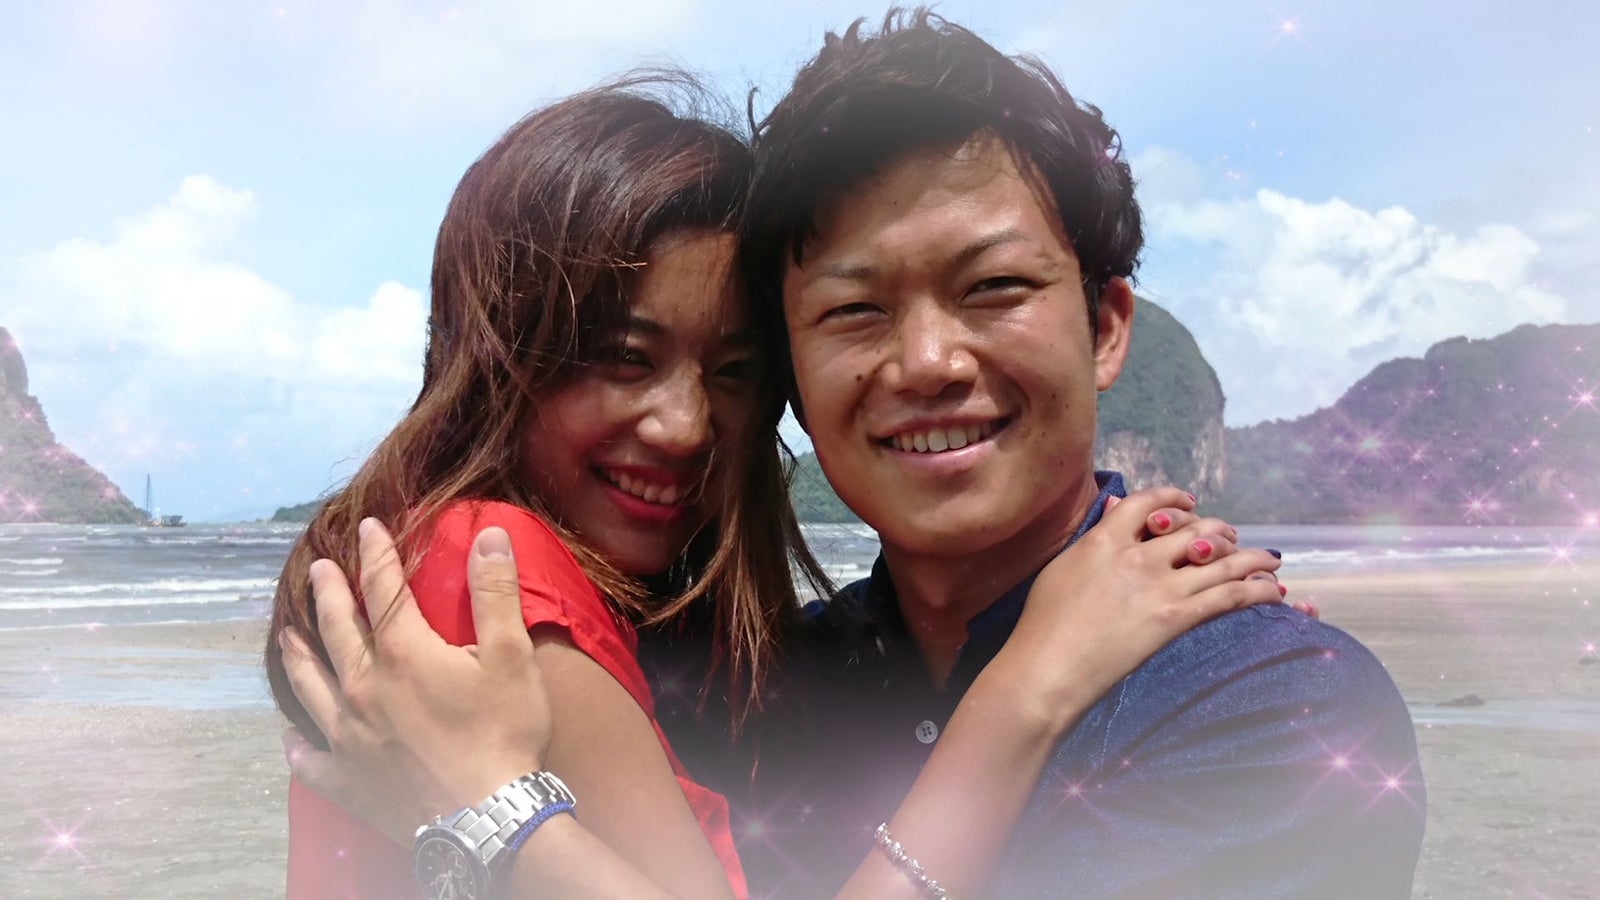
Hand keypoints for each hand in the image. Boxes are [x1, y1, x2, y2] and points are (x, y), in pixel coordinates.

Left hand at [279, 519, 551, 845]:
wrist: (487, 818)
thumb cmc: (503, 733)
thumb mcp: (511, 656)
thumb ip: (495, 593)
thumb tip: (490, 535)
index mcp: (403, 654)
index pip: (383, 590)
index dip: (377, 554)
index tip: (367, 527)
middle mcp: (364, 689)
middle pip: (337, 630)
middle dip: (328, 594)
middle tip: (317, 570)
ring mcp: (348, 737)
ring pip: (310, 686)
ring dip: (298, 656)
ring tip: (286, 634)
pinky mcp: (348, 779)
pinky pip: (311, 761)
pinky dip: (299, 748)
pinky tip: (291, 740)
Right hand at [998, 487, 1284, 721]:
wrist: (1049, 667)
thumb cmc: (1043, 623)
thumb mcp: (1062, 567)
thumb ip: (1095, 536)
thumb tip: (1115, 507)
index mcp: (1105, 539)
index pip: (1148, 503)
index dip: (1174, 499)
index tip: (1189, 502)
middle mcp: (1138, 556)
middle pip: (1192, 528)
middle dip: (1219, 530)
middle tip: (1232, 538)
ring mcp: (1159, 587)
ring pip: (1220, 560)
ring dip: (1251, 558)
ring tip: (1270, 560)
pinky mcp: (1175, 618)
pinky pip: (1228, 596)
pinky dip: (1255, 591)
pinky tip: (1272, 590)